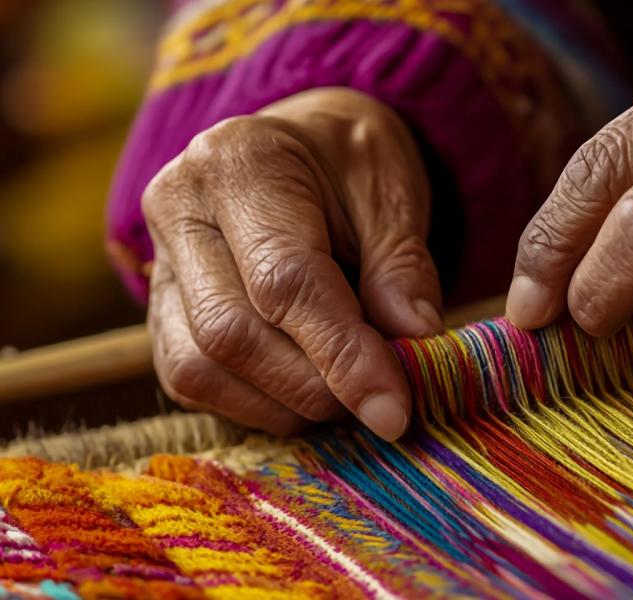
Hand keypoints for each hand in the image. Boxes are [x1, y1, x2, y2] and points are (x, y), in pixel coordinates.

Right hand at [143, 88, 440, 438]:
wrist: (307, 150)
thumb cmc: (353, 167)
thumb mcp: (395, 196)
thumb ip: (403, 268)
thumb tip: (414, 340)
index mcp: (240, 163)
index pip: (285, 281)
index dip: (341, 354)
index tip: (393, 409)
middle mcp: (179, 208)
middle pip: (232, 333)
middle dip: (315, 386)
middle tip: (381, 399)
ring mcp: (158, 263)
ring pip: (201, 368)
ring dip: (285, 404)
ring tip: (347, 392)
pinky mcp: (159, 310)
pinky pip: (192, 381)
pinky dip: (257, 405)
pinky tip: (307, 393)